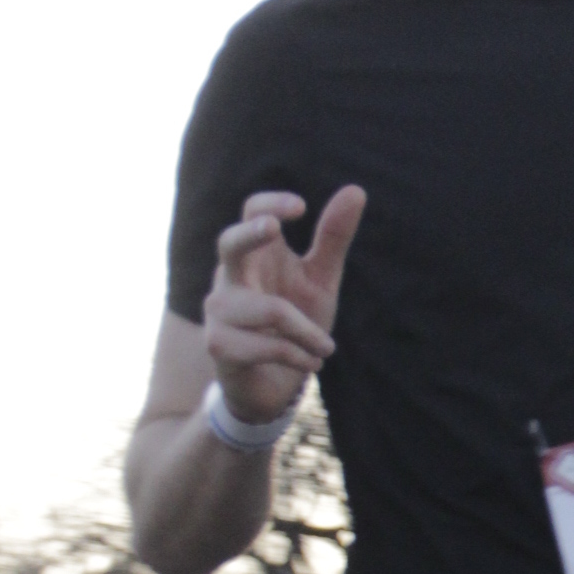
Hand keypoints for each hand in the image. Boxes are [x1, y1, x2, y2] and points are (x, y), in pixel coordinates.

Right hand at [203, 187, 365, 428]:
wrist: (272, 384)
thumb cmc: (296, 324)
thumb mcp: (321, 280)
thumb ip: (333, 239)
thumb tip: (356, 189)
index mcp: (257, 253)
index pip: (252, 212)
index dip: (270, 204)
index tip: (301, 207)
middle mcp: (230, 275)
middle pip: (229, 243)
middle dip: (251, 234)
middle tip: (274, 228)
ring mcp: (219, 310)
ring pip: (270, 311)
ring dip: (307, 333)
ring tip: (326, 347)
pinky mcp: (218, 344)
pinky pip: (267, 345)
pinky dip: (298, 356)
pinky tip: (311, 364)